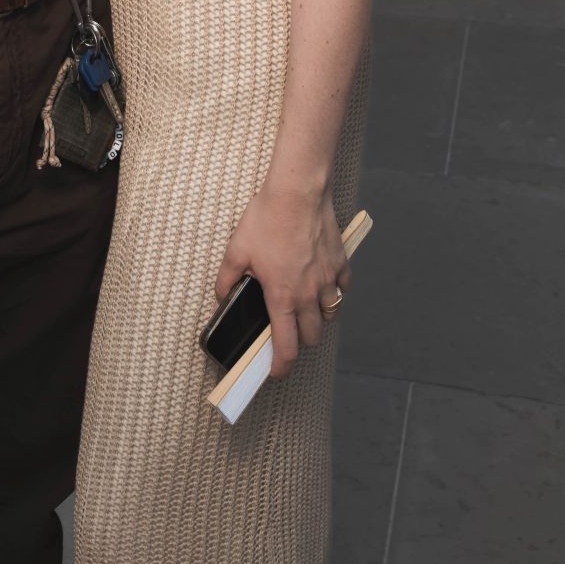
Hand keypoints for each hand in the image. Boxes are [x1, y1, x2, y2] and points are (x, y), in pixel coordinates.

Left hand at [214, 184, 349, 377]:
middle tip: (288, 332)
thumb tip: (222, 296)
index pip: (286, 346)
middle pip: (312, 336)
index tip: (277, 371)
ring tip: (305, 308)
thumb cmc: (267, 218)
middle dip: (300, 341)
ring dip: (319, 318)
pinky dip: (335, 291)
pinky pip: (343, 287)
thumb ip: (227, 279)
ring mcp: (328, 279)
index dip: (282, 366)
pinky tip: (323, 282)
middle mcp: (309, 294)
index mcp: (282, 296)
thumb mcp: (236, 250)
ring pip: (331, 314)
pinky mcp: (341, 263)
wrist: (298, 191)